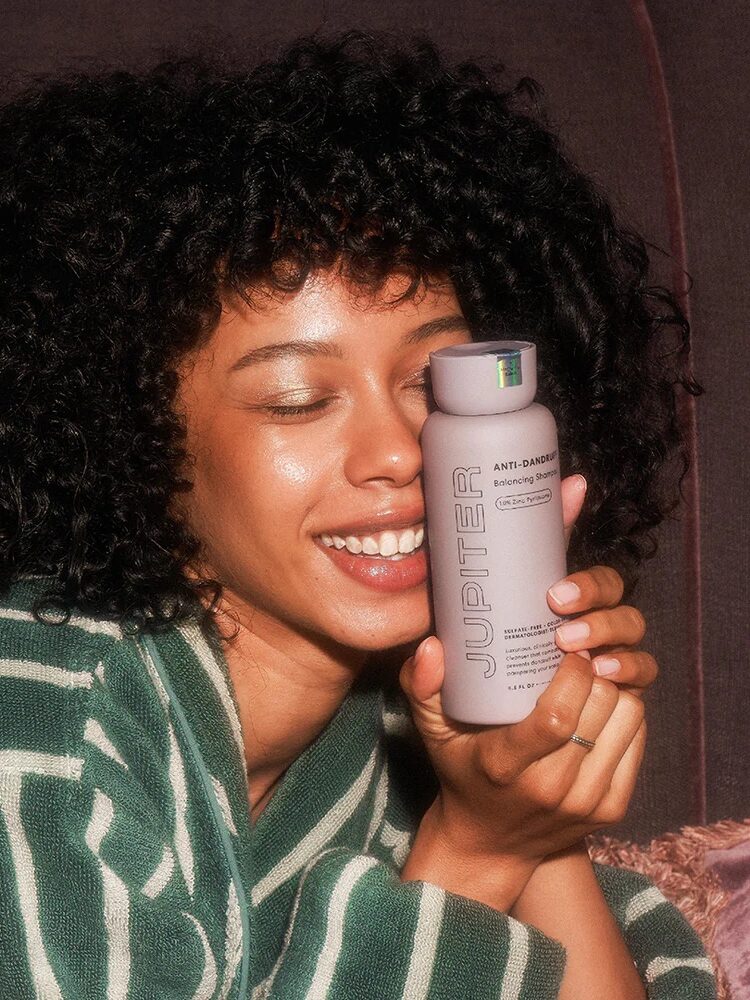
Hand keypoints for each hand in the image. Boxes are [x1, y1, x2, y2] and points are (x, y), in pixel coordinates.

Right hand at [399, 473, 646, 873]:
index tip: (566, 646)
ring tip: (595, 673)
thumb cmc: (461, 772)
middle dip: (596, 671)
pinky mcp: (612, 809)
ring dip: (616, 688)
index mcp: (505, 766)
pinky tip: (606, 702)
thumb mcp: (432, 732)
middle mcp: (551, 789)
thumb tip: (432, 644)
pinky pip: (636, 741)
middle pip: (598, 712)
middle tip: (582, 650)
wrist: (491, 846)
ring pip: (626, 720)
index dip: (573, 674)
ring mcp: (586, 803)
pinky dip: (627, 713)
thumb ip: (422, 687)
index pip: (556, 717)